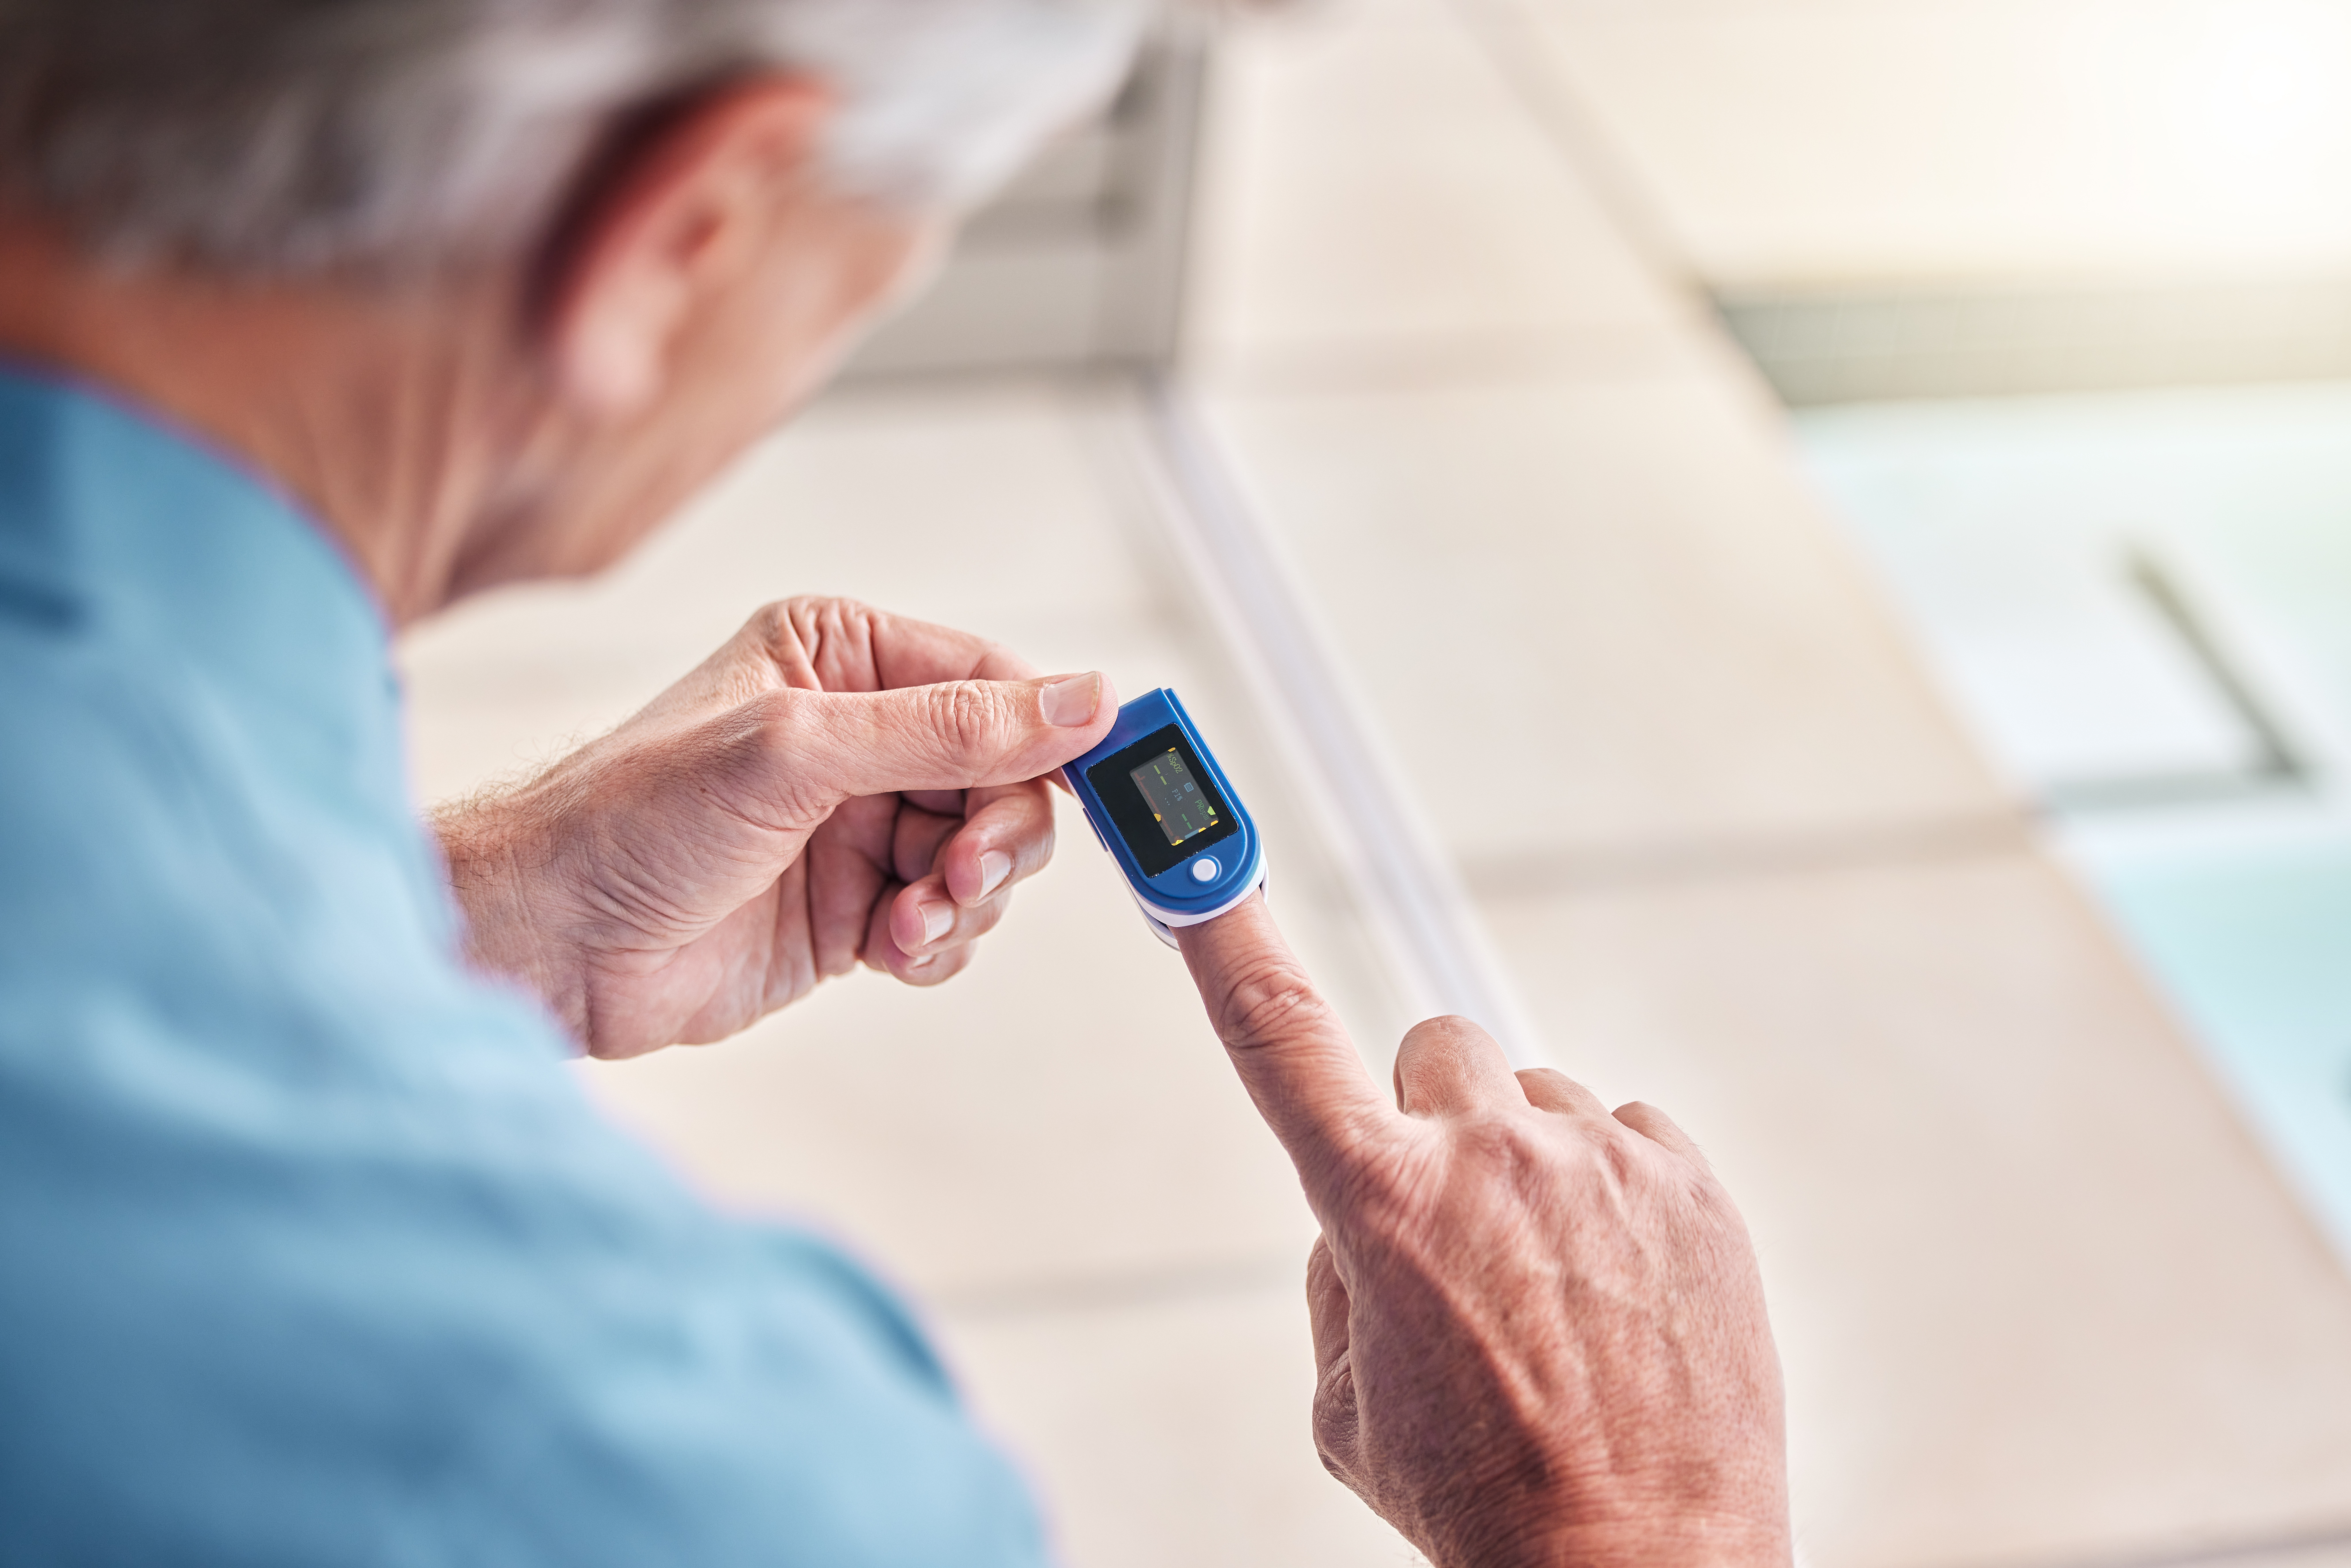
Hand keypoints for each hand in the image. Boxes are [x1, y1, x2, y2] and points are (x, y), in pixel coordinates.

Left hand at [434, 597, 1115, 1057]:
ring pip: (985, 859)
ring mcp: (859, 825)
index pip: (995, 684)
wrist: (551, 943)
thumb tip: (1083, 700)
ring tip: (906, 922)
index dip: (1055, 737)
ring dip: (965, 899)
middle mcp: (859, 735)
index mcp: (842, 656)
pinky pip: (948, 924)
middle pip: (1006, 780)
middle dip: (999, 837)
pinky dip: (937, 944)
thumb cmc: (632, 819)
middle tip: (962, 876)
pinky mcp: (854, 908)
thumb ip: (950, 727)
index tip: (1108, 782)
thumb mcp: (800, 750)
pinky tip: (886, 951)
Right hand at [1176, 897, 1789, 1567]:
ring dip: (1530, 1165)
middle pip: (1437, 1050)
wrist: (1638, 1564)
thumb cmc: (1484, 1495)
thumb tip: (1366, 1216)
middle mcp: (1488, 1158)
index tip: (1195, 867)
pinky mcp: (1691, 1186)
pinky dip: (1614, 1193)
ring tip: (1556, 1286)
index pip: (1277, 1034)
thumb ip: (1339, 1279)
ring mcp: (1600, 1162)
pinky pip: (1628, 1139)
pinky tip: (1619, 1285)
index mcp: (1380, 1204)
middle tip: (1456, 1218)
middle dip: (1431, 1114)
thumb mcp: (1349, 1407)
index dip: (1226, 938)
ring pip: (1537, 1100)